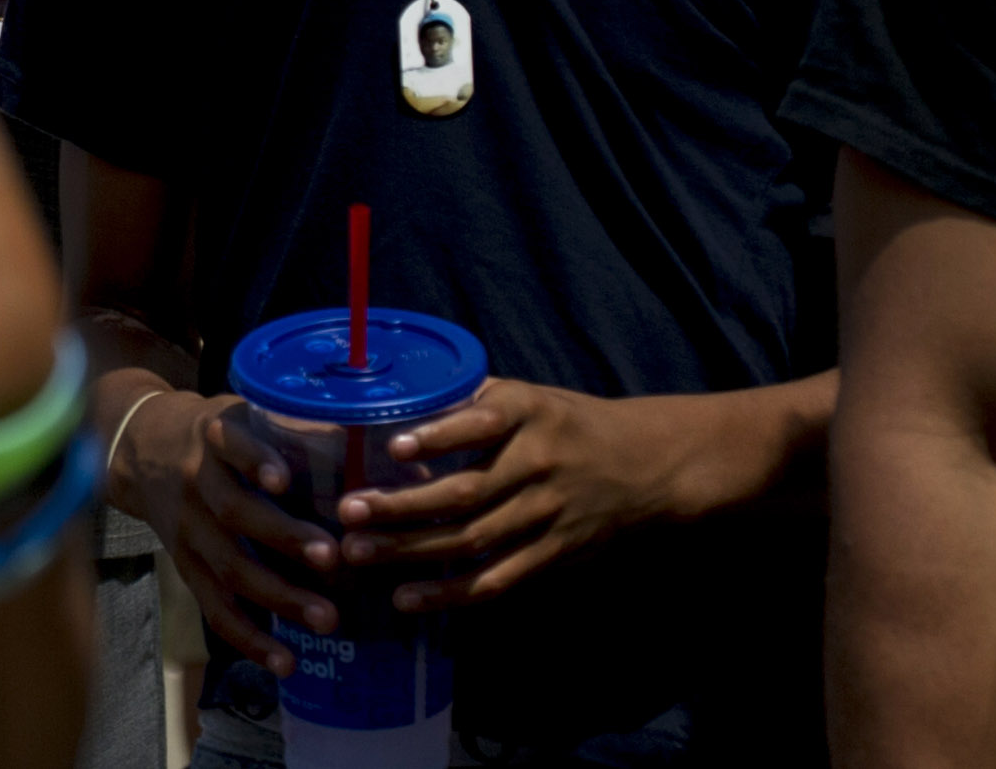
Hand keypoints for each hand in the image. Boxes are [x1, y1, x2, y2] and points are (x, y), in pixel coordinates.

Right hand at [112, 387, 347, 663]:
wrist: (141, 450)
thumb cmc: (213, 433)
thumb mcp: (239, 411)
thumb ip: (287, 426)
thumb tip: (366, 438)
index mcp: (213, 436)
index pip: (230, 445)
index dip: (254, 460)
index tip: (284, 479)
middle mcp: (195, 482)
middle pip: (235, 513)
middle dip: (284, 538)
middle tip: (332, 558)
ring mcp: (188, 529)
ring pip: (229, 567)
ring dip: (279, 597)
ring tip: (327, 619)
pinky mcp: (186, 567)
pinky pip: (215, 607)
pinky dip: (250, 637)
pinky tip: (285, 661)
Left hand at [330, 380, 741, 609]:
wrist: (646, 466)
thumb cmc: (569, 425)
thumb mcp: (531, 397)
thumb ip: (476, 401)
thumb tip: (404, 401)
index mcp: (529, 414)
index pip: (481, 424)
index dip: (439, 437)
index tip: (394, 447)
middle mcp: (538, 463)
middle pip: (465, 493)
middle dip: (402, 506)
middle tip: (348, 511)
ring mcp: (547, 514)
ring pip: (473, 540)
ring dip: (412, 551)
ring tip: (359, 554)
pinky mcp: (554, 555)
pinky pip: (497, 580)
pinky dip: (450, 593)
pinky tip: (407, 598)